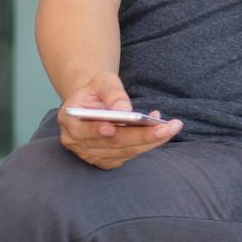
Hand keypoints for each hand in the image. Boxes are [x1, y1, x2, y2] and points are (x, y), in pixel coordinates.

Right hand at [57, 71, 181, 169]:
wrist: (95, 102)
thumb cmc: (98, 90)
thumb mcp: (103, 81)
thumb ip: (112, 93)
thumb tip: (125, 109)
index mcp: (69, 120)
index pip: (83, 130)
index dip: (97, 130)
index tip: (112, 128)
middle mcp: (76, 142)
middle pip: (112, 143)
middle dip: (142, 135)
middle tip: (168, 127)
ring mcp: (91, 154)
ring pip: (125, 152)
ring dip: (150, 141)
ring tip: (172, 126)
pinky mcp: (106, 160)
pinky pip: (129, 155)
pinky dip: (147, 144)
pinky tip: (161, 130)